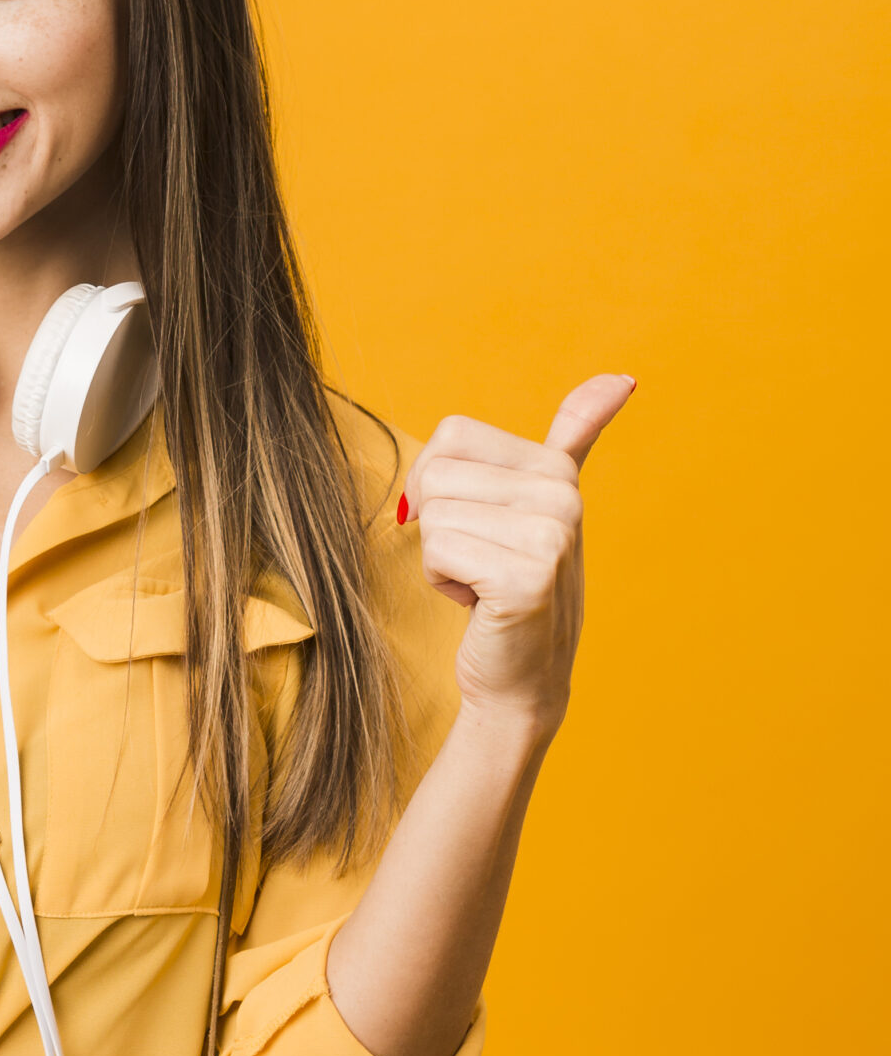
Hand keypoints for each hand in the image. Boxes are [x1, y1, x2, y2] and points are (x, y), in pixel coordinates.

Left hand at [400, 373, 635, 738]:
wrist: (521, 677)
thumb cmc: (513, 588)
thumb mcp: (539, 506)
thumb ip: (574, 438)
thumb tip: (622, 378)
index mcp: (556, 470)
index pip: (450, 435)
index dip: (437, 484)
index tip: (476, 523)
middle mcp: (562, 495)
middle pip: (435, 475)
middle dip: (438, 526)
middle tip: (481, 562)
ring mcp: (551, 536)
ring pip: (432, 515)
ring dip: (440, 558)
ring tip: (484, 582)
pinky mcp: (526, 578)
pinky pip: (437, 552)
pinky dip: (443, 584)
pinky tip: (482, 603)